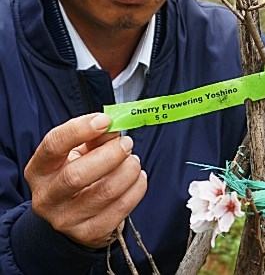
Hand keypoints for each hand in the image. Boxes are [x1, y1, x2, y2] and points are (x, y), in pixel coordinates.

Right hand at [24, 113, 146, 247]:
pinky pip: (122, 207)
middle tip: (127, 143)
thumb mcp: (77, 153)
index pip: (53, 146)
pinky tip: (137, 177)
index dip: (80, 129)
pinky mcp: (90, 233)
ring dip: (128, 170)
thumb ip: (94, 137)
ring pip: (105, 191)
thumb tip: (113, 128)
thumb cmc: (77, 173)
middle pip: (77, 175)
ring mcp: (67, 219)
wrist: (73, 216)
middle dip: (110, 154)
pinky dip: (137, 187)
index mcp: (39, 170)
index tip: (105, 120)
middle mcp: (47, 198)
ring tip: (133, 161)